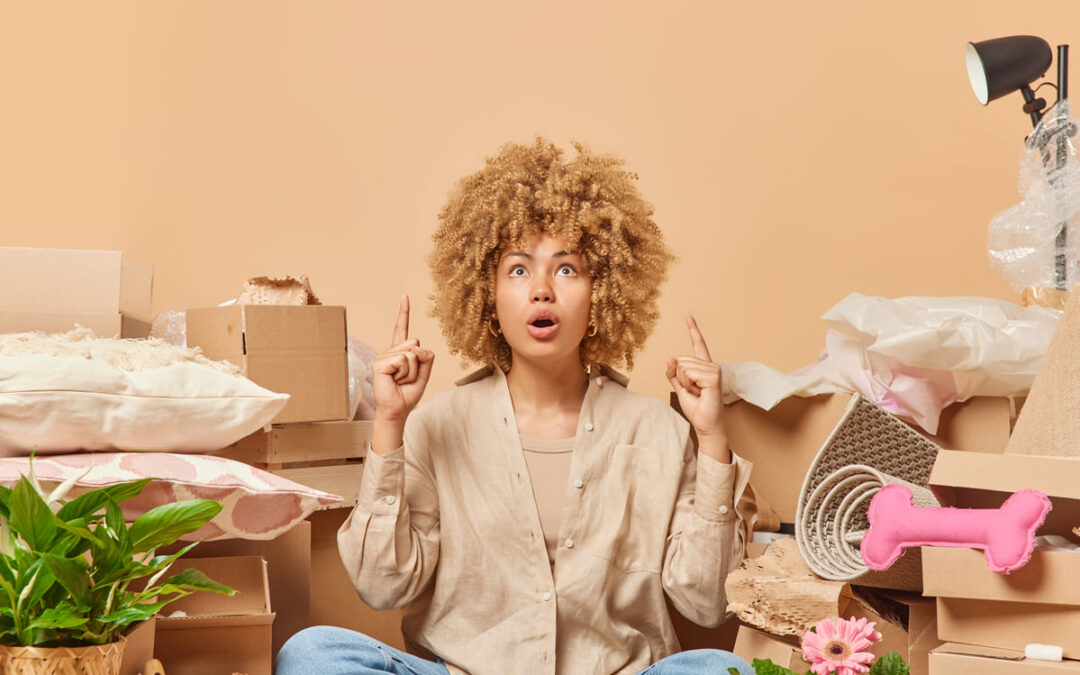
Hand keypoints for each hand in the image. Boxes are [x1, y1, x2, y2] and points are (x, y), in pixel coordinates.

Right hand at [372, 295, 433, 423]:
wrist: (397, 410)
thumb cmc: (407, 394)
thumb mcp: (424, 375)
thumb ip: (426, 359)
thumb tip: (419, 347)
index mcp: (399, 352)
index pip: (402, 329)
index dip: (404, 313)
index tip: (404, 296)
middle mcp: (390, 351)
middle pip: (415, 344)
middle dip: (418, 364)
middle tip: (406, 378)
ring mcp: (383, 356)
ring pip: (410, 353)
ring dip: (411, 371)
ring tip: (400, 380)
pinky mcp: (379, 363)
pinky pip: (403, 360)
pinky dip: (405, 373)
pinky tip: (394, 380)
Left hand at [666, 313, 729, 461]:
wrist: (706, 424)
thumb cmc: (696, 408)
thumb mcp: (680, 388)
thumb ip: (673, 373)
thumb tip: (670, 357)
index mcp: (703, 366)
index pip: (698, 343)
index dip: (693, 329)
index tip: (688, 314)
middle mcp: (710, 364)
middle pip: (681, 360)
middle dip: (680, 378)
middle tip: (694, 391)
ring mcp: (713, 369)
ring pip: (683, 367)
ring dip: (685, 383)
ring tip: (698, 392)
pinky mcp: (714, 376)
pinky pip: (689, 373)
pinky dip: (689, 385)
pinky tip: (700, 392)